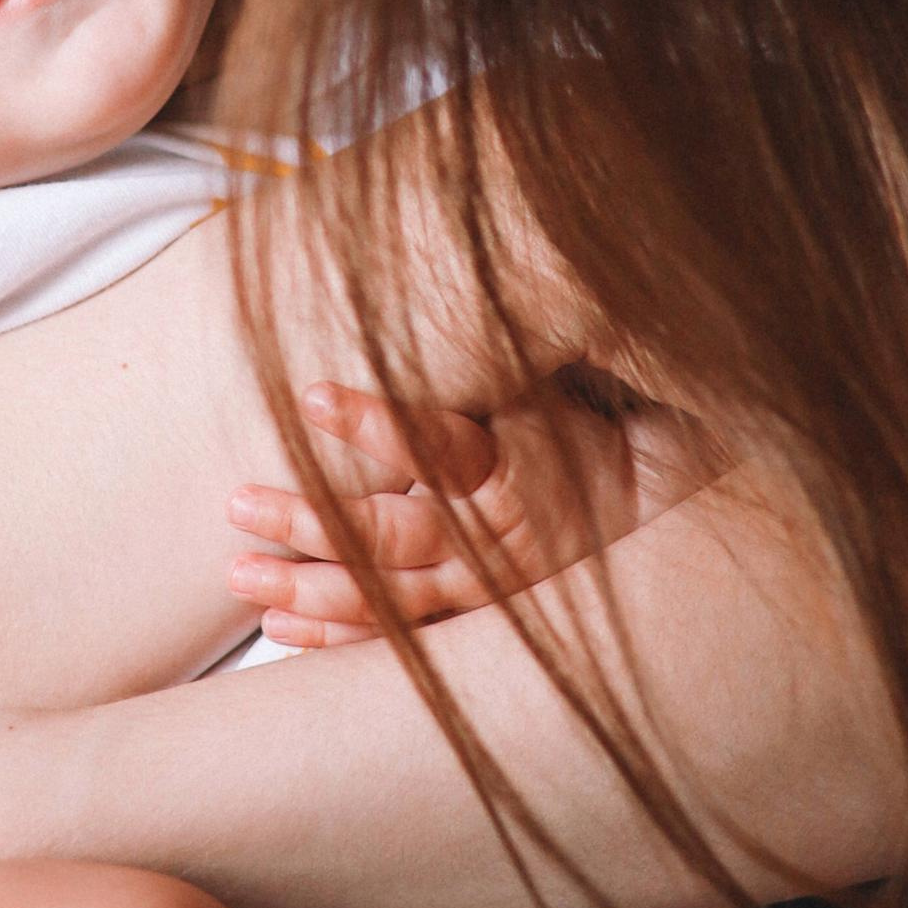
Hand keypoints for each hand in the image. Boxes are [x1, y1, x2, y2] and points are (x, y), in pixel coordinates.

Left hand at [227, 383, 721, 650]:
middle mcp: (507, 538)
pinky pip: (406, 644)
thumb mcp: (559, 385)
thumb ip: (502, 350)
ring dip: (310, 588)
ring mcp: (494, 592)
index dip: (376, 424)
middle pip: (398, 536)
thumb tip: (458, 263)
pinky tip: (281, 629)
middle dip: (314, 521)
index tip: (309, 397)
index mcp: (525, 467)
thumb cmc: (597, 435)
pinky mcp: (484, 627)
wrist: (670, 526)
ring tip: (240, 573)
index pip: (443, 446)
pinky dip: (342, 640)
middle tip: (237, 502)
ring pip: (392, 598)